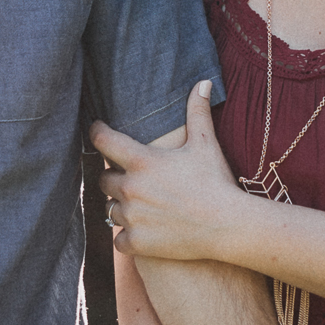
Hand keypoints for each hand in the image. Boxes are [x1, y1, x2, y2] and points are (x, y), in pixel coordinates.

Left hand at [92, 82, 243, 261]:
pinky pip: (118, 239)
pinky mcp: (136, 242)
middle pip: (104, 180)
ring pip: (110, 210)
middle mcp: (130, 189)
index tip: (97, 131)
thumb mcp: (205, 144)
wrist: (227, 226)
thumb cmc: (216, 182)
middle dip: (114, 179)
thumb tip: (203, 82)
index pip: (103, 140)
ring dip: (121, 207)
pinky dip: (127, 236)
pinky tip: (142, 231)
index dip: (97, 133)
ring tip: (140, 206)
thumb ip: (198, 112)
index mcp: (141, 162)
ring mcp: (132, 217)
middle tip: (131, 180)